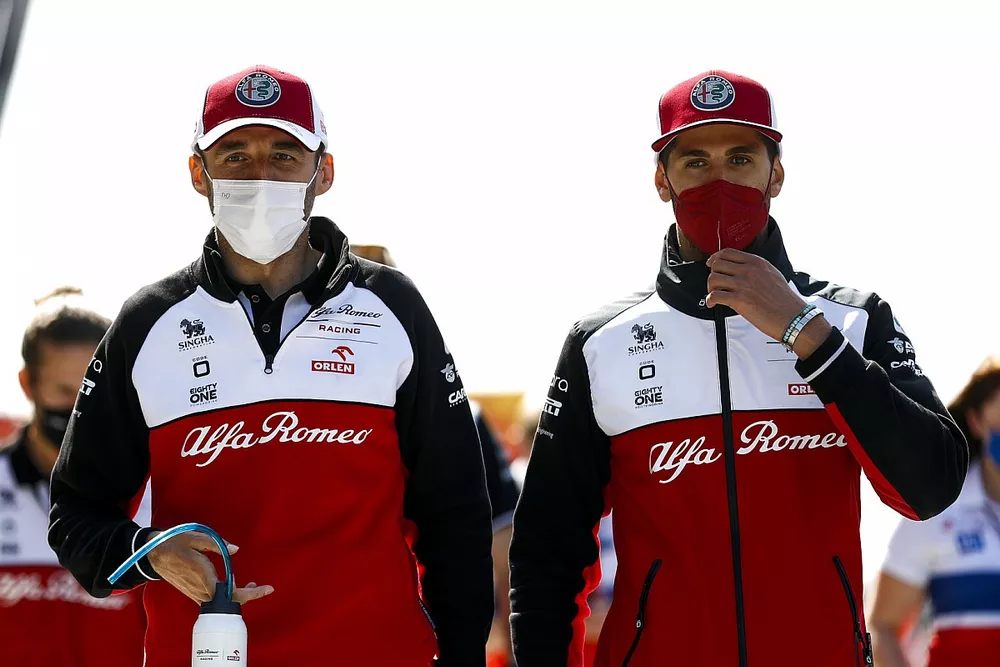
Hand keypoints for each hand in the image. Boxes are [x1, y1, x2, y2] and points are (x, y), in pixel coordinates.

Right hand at [145, 531, 273, 604]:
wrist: (153, 554)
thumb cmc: (175, 543)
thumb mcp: (197, 538)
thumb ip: (217, 544)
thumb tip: (236, 550)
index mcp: (204, 576)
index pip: (230, 593)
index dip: (250, 593)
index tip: (267, 589)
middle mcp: (201, 589)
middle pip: (228, 602)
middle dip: (247, 595)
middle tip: (264, 588)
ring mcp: (196, 593)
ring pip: (221, 602)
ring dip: (237, 594)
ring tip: (252, 584)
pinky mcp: (193, 593)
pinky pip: (213, 599)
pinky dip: (225, 594)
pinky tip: (232, 584)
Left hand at [705, 248, 831, 358]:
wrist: (793, 317)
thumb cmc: (785, 301)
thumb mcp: (772, 274)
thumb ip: (755, 270)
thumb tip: (740, 271)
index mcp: (757, 263)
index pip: (727, 252)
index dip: (715, 258)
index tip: (712, 264)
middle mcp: (749, 271)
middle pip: (717, 264)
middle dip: (713, 274)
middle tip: (716, 284)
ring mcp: (744, 284)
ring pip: (713, 278)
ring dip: (710, 288)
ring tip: (715, 295)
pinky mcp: (739, 300)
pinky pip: (715, 295)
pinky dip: (710, 300)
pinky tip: (713, 304)